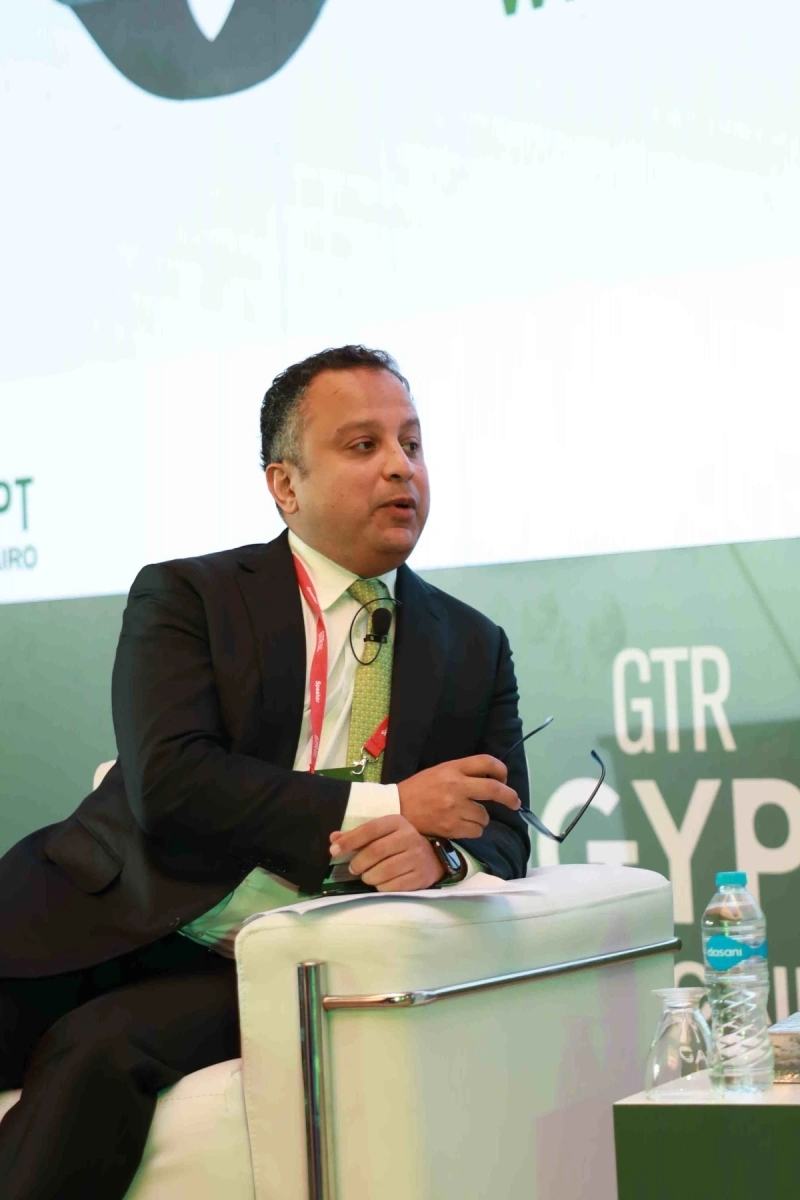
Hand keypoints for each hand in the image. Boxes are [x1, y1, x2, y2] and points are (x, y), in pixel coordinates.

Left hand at [329, 815, 443, 891]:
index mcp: (397, 822)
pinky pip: (392, 886)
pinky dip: (381, 886)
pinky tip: (382, 882)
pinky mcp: (420, 877)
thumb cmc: (399, 845)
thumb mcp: (381, 834)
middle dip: (358, 863)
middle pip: (375, 852)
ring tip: (368, 875)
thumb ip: (357, 836)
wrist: (431, 859)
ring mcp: (417, 857)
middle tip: (353, 868)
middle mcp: (409, 837)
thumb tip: (333, 839)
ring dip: (368, 876)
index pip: (369, 829)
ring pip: (383, 871)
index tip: (333, 851)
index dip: (349, 840)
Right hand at [397, 754, 519, 839]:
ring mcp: (455, 808)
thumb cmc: (418, 789)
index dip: (501, 770)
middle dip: (510, 798)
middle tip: (515, 803)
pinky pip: (476, 831)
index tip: (504, 779)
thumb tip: (491, 782)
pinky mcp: (452, 827)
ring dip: (481, 818)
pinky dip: (473, 830)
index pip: (486, 763)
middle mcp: (457, 786)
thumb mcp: (439, 772)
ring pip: (485, 816)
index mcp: (453, 768)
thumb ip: (463, 774)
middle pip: (495, 790)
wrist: (396, 808)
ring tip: (467, 816)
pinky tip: (461, 826)